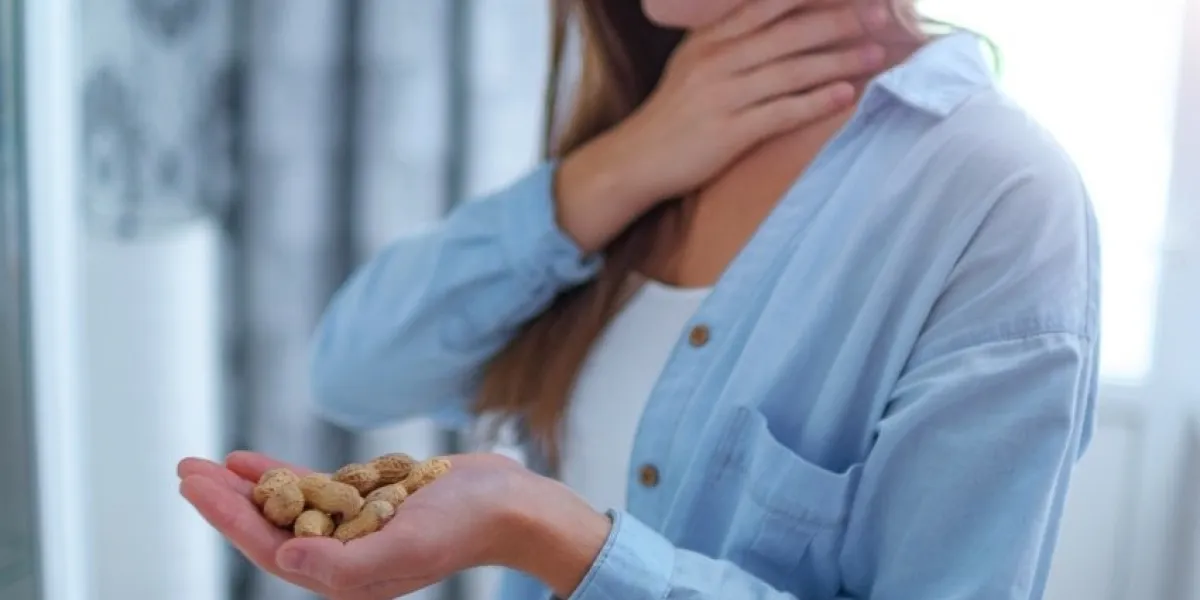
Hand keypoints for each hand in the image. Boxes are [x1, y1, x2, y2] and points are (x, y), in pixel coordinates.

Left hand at [178, 451, 609, 598]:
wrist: (512, 504)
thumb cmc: (465, 527)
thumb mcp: (406, 545)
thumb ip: (345, 564)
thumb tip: (288, 559)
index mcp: (347, 578)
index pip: (271, 548)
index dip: (227, 518)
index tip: (194, 486)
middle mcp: (345, 557)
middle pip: (269, 527)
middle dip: (224, 500)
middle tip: (184, 468)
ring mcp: (355, 529)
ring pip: (287, 507)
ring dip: (247, 486)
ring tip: (207, 463)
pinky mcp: (369, 502)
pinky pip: (314, 489)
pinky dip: (282, 474)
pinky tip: (253, 460)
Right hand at [556, 0, 891, 250]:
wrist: (637, 158)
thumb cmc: (674, 112)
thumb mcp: (693, 62)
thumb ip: (729, 37)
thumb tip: (774, 15)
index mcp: (709, 38)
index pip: (766, 4)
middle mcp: (717, 60)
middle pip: (788, 33)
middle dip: (839, 22)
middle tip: (881, 16)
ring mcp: (723, 95)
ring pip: (791, 70)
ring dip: (838, 60)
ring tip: (876, 55)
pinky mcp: (729, 131)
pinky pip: (782, 111)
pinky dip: (816, 101)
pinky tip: (845, 95)